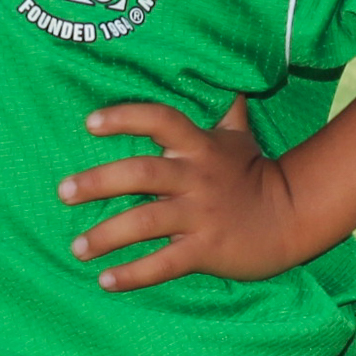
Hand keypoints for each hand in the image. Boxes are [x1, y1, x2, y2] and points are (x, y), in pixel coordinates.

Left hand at [59, 76, 355, 293]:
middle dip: (98, 182)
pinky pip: (164, 264)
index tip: (89, 123)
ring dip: (107, 236)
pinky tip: (105, 281)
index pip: (160, 120)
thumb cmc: (254, 173)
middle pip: (142, 174)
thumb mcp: (239, 137)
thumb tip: (226, 74)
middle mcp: (196, 178)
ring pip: (146, 222)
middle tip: (63, 192)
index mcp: (199, 147)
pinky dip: (134, 274)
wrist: (293, 217)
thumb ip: (224, 109)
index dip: (125, 118)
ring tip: (76, 248)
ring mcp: (201, 215)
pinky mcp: (206, 250)